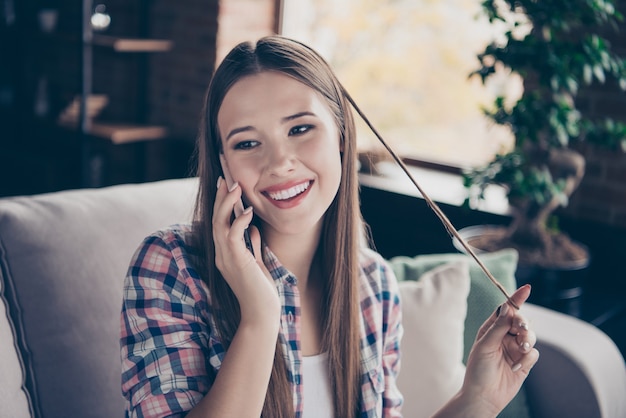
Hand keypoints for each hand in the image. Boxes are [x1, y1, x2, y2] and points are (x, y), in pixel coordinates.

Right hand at [212, 177, 279, 322]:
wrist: (262, 314)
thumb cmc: (261, 291)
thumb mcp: (257, 262)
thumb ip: (253, 245)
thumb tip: (253, 228)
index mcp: (226, 254)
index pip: (220, 224)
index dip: (222, 204)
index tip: (226, 185)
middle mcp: (222, 254)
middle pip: (215, 220)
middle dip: (221, 197)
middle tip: (226, 177)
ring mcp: (227, 259)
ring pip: (219, 224)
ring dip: (227, 204)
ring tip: (235, 186)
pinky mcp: (236, 262)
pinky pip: (232, 236)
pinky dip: (239, 221)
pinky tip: (247, 211)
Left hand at [459, 285, 539, 416]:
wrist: (484, 396)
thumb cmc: (478, 370)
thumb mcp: (485, 346)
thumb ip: (498, 327)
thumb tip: (507, 308)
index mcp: (492, 328)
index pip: (507, 310)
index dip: (517, 298)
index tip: (527, 288)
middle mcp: (504, 336)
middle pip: (521, 321)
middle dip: (523, 324)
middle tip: (521, 328)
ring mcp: (515, 348)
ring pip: (530, 336)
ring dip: (527, 340)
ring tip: (520, 349)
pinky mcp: (524, 362)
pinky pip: (533, 353)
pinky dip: (527, 358)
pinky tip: (516, 367)